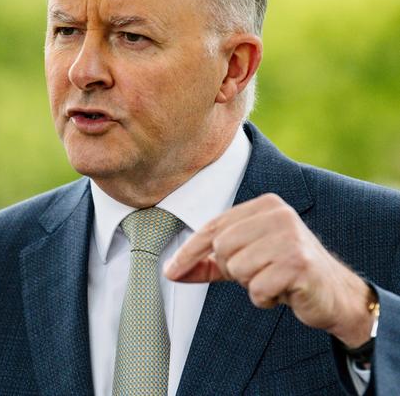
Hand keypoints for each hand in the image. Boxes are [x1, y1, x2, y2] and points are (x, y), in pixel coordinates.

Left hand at [164, 193, 374, 347]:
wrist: (334, 294)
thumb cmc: (284, 272)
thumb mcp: (244, 261)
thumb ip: (208, 262)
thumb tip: (171, 270)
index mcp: (264, 205)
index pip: (213, 227)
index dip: (189, 252)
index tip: (171, 271)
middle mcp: (278, 214)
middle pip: (222, 248)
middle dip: (234, 269)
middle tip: (259, 273)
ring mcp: (291, 237)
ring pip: (238, 268)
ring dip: (251, 285)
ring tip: (274, 280)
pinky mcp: (298, 263)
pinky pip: (257, 288)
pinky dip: (265, 298)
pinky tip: (284, 292)